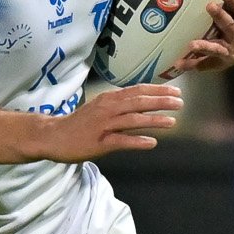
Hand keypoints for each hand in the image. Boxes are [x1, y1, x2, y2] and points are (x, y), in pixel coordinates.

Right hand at [36, 83, 181, 160]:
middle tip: (180, 102)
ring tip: (172, 121)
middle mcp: (107, 109)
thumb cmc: (80, 123)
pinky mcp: (99, 143)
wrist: (54, 136)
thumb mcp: (101, 107)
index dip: (158, 90)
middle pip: (138, 102)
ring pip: (132, 120)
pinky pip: (121, 141)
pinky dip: (137, 141)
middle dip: (161, 101)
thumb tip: (144, 102)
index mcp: (109, 99)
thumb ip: (121, 104)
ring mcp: (103, 125)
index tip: (176, 90)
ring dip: (154, 120)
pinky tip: (152, 142)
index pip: (137, 90)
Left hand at [164, 0, 233, 76]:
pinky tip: (179, 63)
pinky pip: (204, 64)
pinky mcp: (217, 61)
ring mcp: (230, 51)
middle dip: (222, 18)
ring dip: (206, 46)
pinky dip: (192, 64)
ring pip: (218, 48)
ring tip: (192, 43)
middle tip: (209, 6)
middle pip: (232, 28)